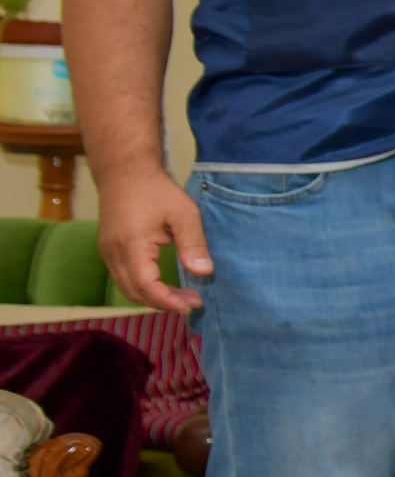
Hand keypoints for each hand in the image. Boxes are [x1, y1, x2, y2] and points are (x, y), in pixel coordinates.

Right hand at [98, 167, 208, 314]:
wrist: (124, 171)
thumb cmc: (156, 190)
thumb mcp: (184, 213)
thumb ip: (193, 244)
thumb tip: (204, 272)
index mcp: (131, 245)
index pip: (146, 286)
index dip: (168, 300)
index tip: (192, 305)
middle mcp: (112, 253)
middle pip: (134, 292)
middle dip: (164, 302)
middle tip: (193, 301)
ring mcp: (107, 253)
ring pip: (127, 288)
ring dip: (153, 297)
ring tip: (183, 296)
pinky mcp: (108, 250)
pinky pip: (123, 278)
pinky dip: (143, 287)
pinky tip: (165, 285)